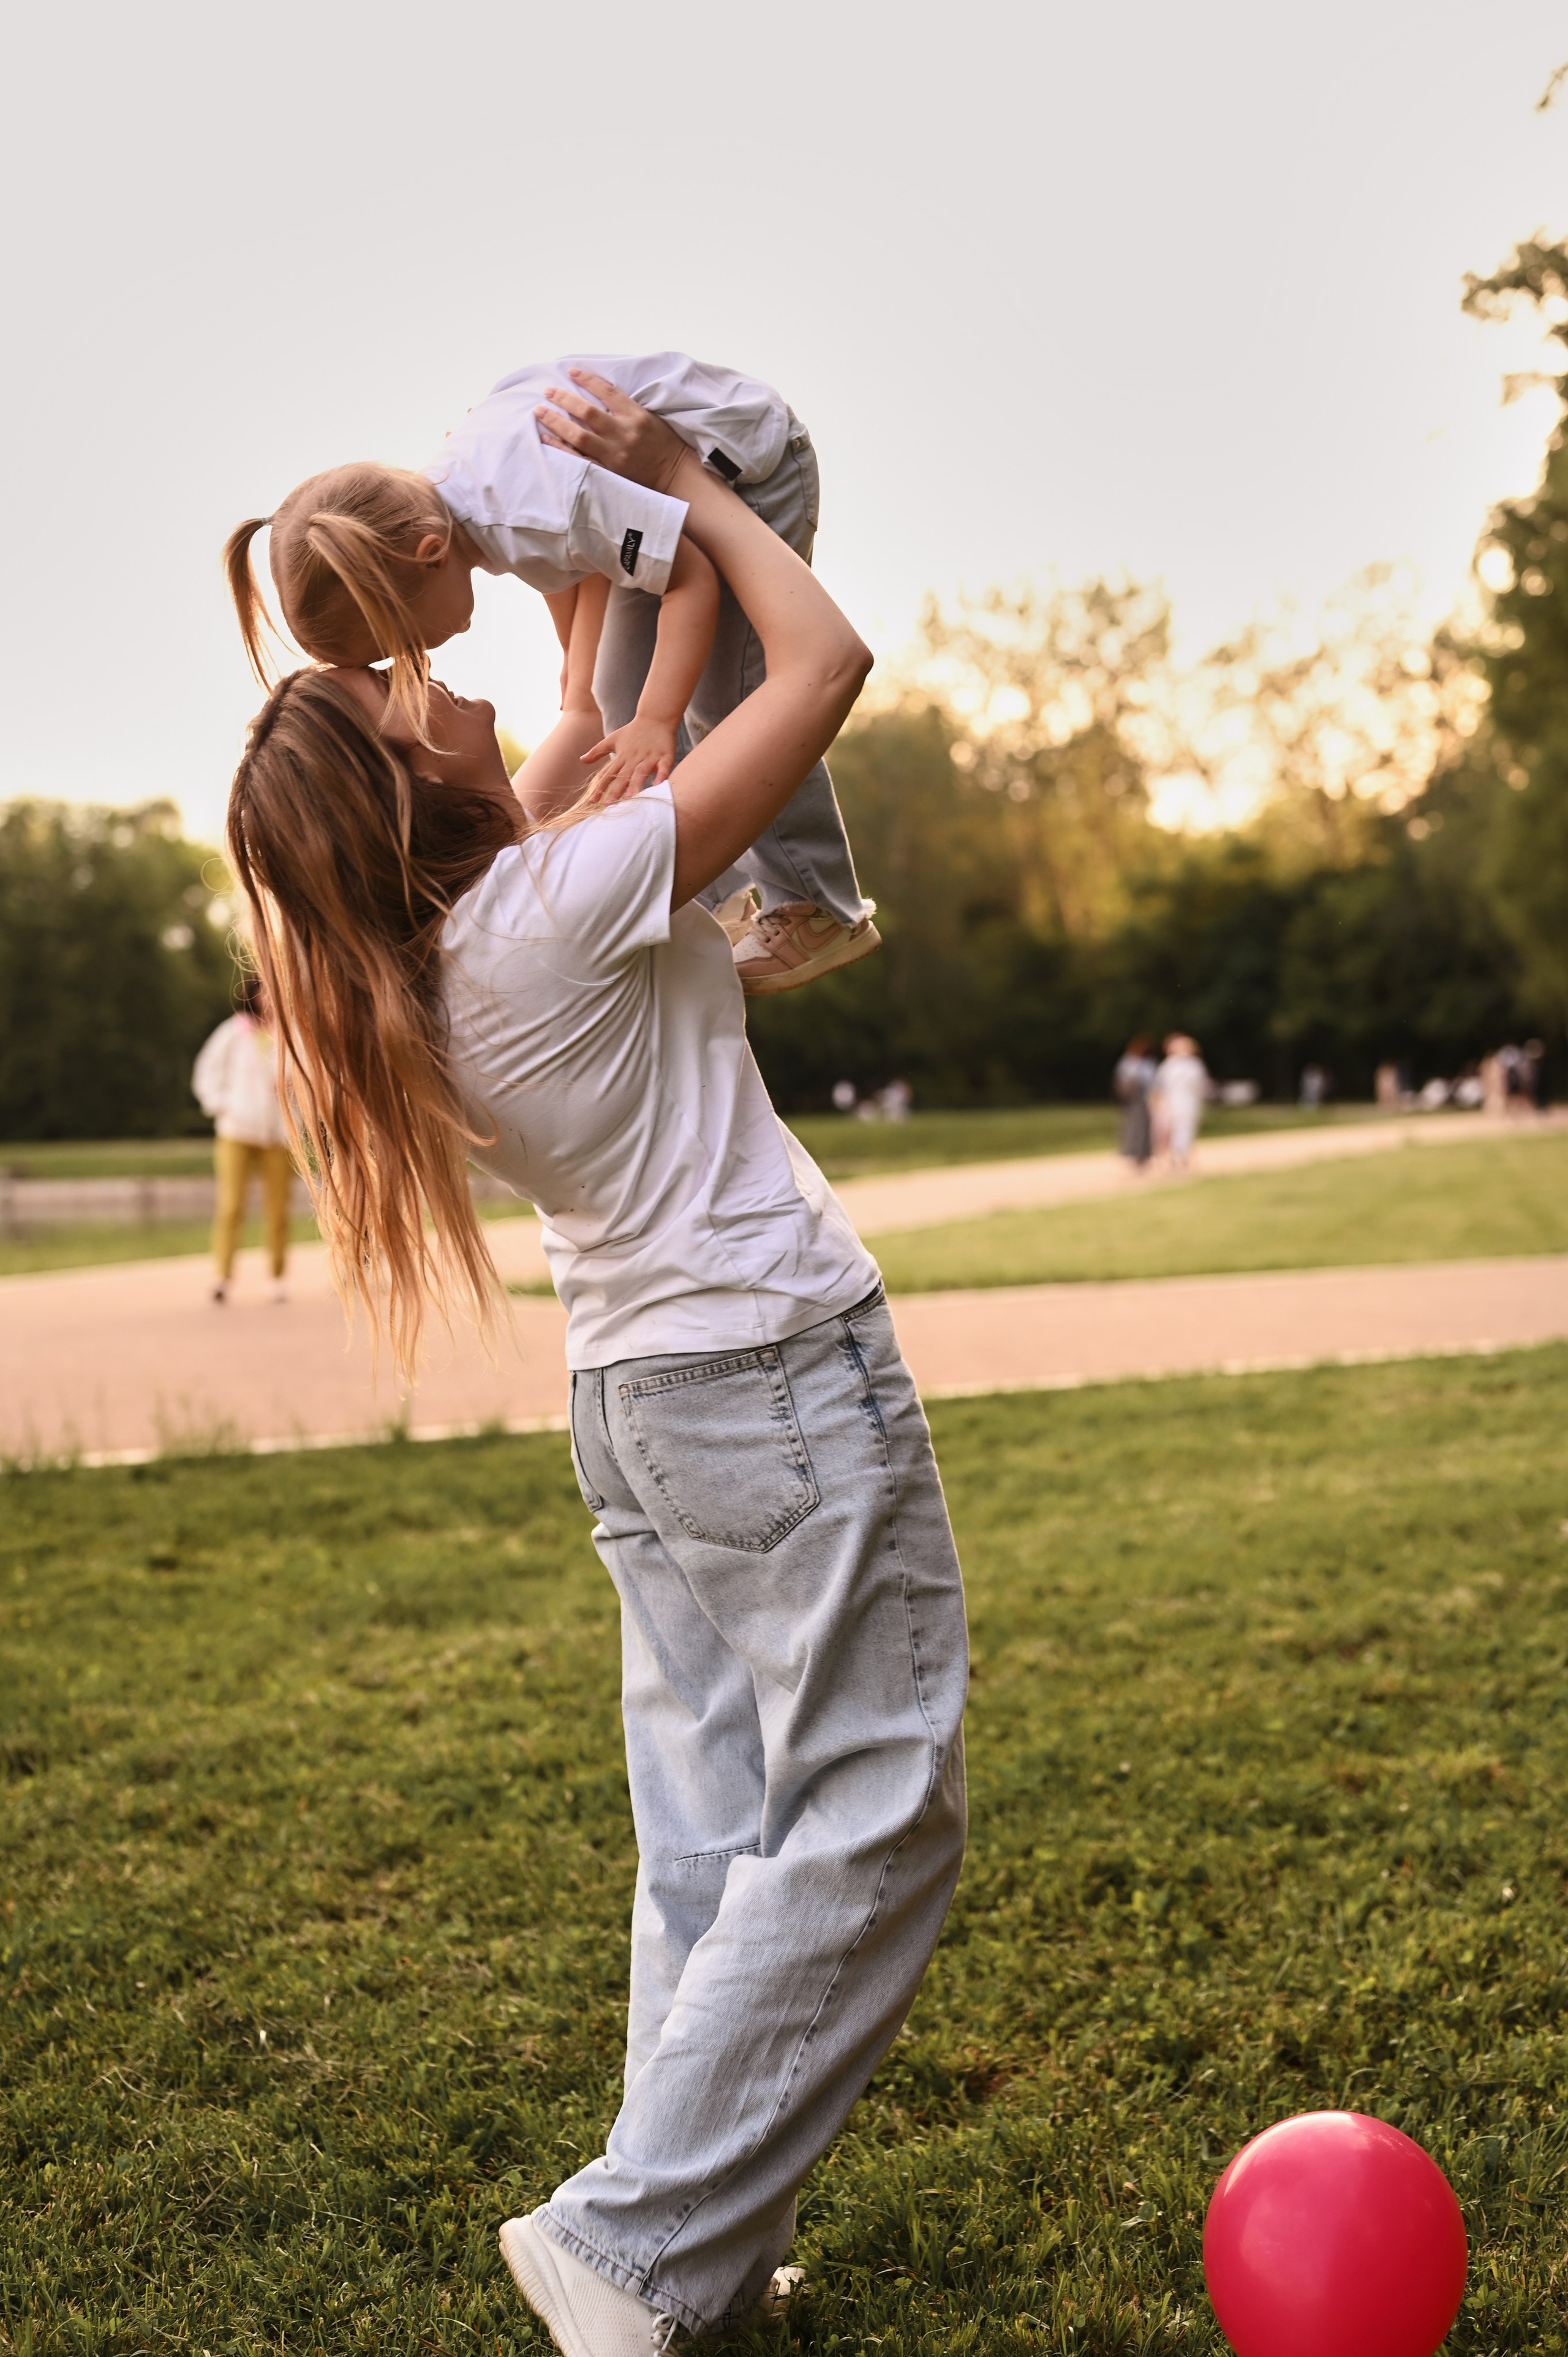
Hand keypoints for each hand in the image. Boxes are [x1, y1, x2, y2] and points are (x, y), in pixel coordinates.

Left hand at [535, 370, 686, 493]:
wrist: (674, 475)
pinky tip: (546, 438)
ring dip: (556, 422)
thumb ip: (625, 407)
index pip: (608, 392)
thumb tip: (597, 393)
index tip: (571, 371)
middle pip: (588, 413)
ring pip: (579, 436)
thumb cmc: (662, 443)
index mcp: (636, 416)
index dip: (587, 380)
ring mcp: (615, 455)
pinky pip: (579, 459)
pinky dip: (560, 448)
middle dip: (564, 400)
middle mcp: (624, 434)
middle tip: (548, 391)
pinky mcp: (609, 472)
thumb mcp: (650, 417)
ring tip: (539, 411)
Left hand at [581, 713, 678, 802]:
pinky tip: (658, 784)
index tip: (592, 801)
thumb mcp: (612, 740)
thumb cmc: (632, 731)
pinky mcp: (665, 755)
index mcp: (621, 757)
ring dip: (635, 784)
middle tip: (609, 805)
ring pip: (641, 772)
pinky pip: (663, 766)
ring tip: (630, 797)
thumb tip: (582, 760)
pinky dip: (661, 774)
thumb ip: (597, 752)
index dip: (600, 787)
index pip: (608, 774)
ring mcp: (649, 757)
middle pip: (623, 776)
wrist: (655, 717)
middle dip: (615, 790)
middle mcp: (633, 759)